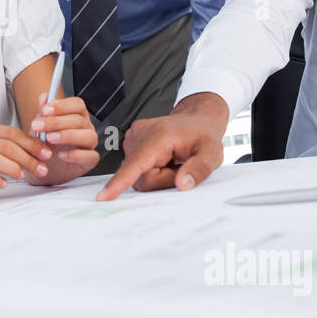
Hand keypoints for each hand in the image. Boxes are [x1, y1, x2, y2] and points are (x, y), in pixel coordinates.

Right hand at [0, 121, 53, 195]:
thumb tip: (43, 146)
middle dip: (27, 158)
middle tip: (42, 169)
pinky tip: (4, 184)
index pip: (11, 133)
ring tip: (23, 176)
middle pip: (5, 146)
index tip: (46, 154)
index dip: (32, 144)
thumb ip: (12, 143)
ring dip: (13, 168)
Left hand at [27, 93, 98, 182]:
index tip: (45, 110)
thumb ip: (43, 112)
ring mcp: (89, 144)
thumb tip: (44, 97)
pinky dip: (76, 155)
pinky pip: (91, 156)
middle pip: (79, 120)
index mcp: (77, 115)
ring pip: (88, 136)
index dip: (62, 105)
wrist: (43, 166)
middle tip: (38, 126)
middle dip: (56, 122)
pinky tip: (61, 155)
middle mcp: (86, 127)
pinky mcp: (89, 161)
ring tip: (50, 138)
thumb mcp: (41, 126)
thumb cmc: (46, 143)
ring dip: (67, 136)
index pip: (77, 105)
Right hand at [96, 92, 228, 200]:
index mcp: (159, 137)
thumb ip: (200, 168)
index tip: (104, 197)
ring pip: (139, 176)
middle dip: (163, 180)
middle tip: (180, 167)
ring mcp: (131, 139)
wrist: (194, 120)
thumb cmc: (203, 136)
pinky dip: (151, 170)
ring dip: (158, 175)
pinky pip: (136, 170)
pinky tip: (164, 159)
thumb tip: (182, 184)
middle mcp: (139, 135)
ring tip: (173, 161)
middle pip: (142, 177)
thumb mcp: (213, 152)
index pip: (137, 164)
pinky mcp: (129, 145)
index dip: (121, 182)